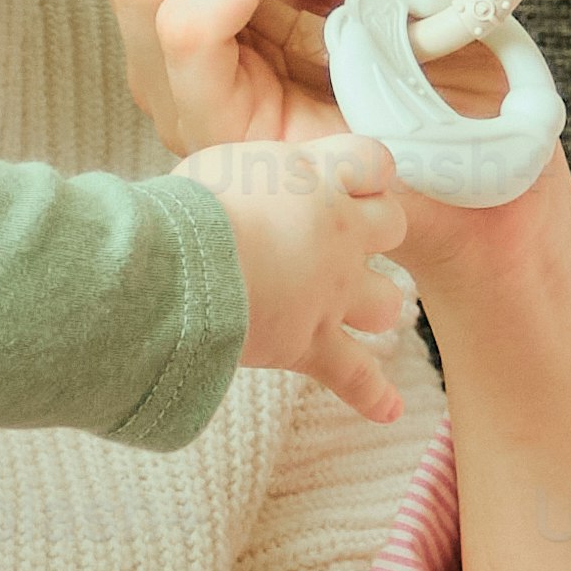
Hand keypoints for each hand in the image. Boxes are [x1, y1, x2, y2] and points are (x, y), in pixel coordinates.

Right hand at [190, 131, 417, 419]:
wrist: (178, 267)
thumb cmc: (184, 209)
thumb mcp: (221, 164)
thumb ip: (254, 174)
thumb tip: (242, 185)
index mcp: (316, 177)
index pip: (374, 161)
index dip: (364, 171)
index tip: (348, 178)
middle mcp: (338, 232)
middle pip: (393, 225)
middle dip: (374, 230)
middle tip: (342, 237)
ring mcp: (333, 292)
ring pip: (386, 301)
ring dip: (373, 304)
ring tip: (354, 307)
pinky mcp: (312, 343)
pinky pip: (356, 377)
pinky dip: (372, 395)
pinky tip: (388, 409)